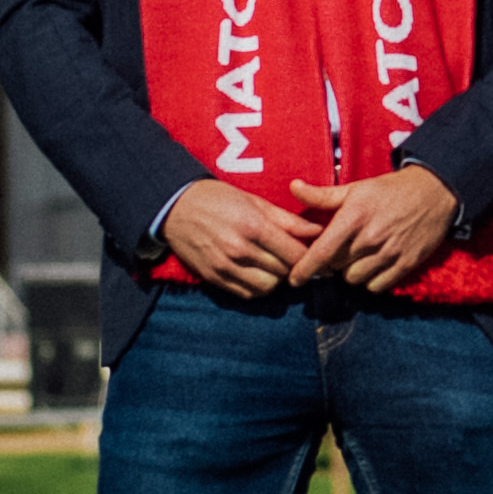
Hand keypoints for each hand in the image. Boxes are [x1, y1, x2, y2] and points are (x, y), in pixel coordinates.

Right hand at [159, 177, 319, 294]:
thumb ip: (287, 220)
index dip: (308, 255)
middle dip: (292, 265)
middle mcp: (240, 250)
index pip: (295, 254)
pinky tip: (257, 272)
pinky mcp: (214, 278)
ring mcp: (225, 267)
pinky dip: (257, 287)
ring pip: (267, 287)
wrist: (175, 207)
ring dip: (276, 279)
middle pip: (283, 272)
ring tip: (273, 264)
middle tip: (292, 257)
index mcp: (253, 226)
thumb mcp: (254, 201)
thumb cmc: (218, 199)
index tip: (311, 252)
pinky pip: (246, 294)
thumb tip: (317, 231)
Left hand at [297, 165, 466, 291]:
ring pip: (355, 279)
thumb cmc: (391, 189)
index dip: (304, 270)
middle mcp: (371, 238)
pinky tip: (373, 265)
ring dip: (351, 272)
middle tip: (338, 252)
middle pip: (336, 268)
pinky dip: (371, 280)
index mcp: (354, 217)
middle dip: (332, 263)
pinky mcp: (407, 263)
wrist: (436, 191)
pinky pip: (377, 286)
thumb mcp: (356, 188)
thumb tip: (293, 187)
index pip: (322, 253)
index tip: (293, 279)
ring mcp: (390, 253)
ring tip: (357, 257)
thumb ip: (322, 195)